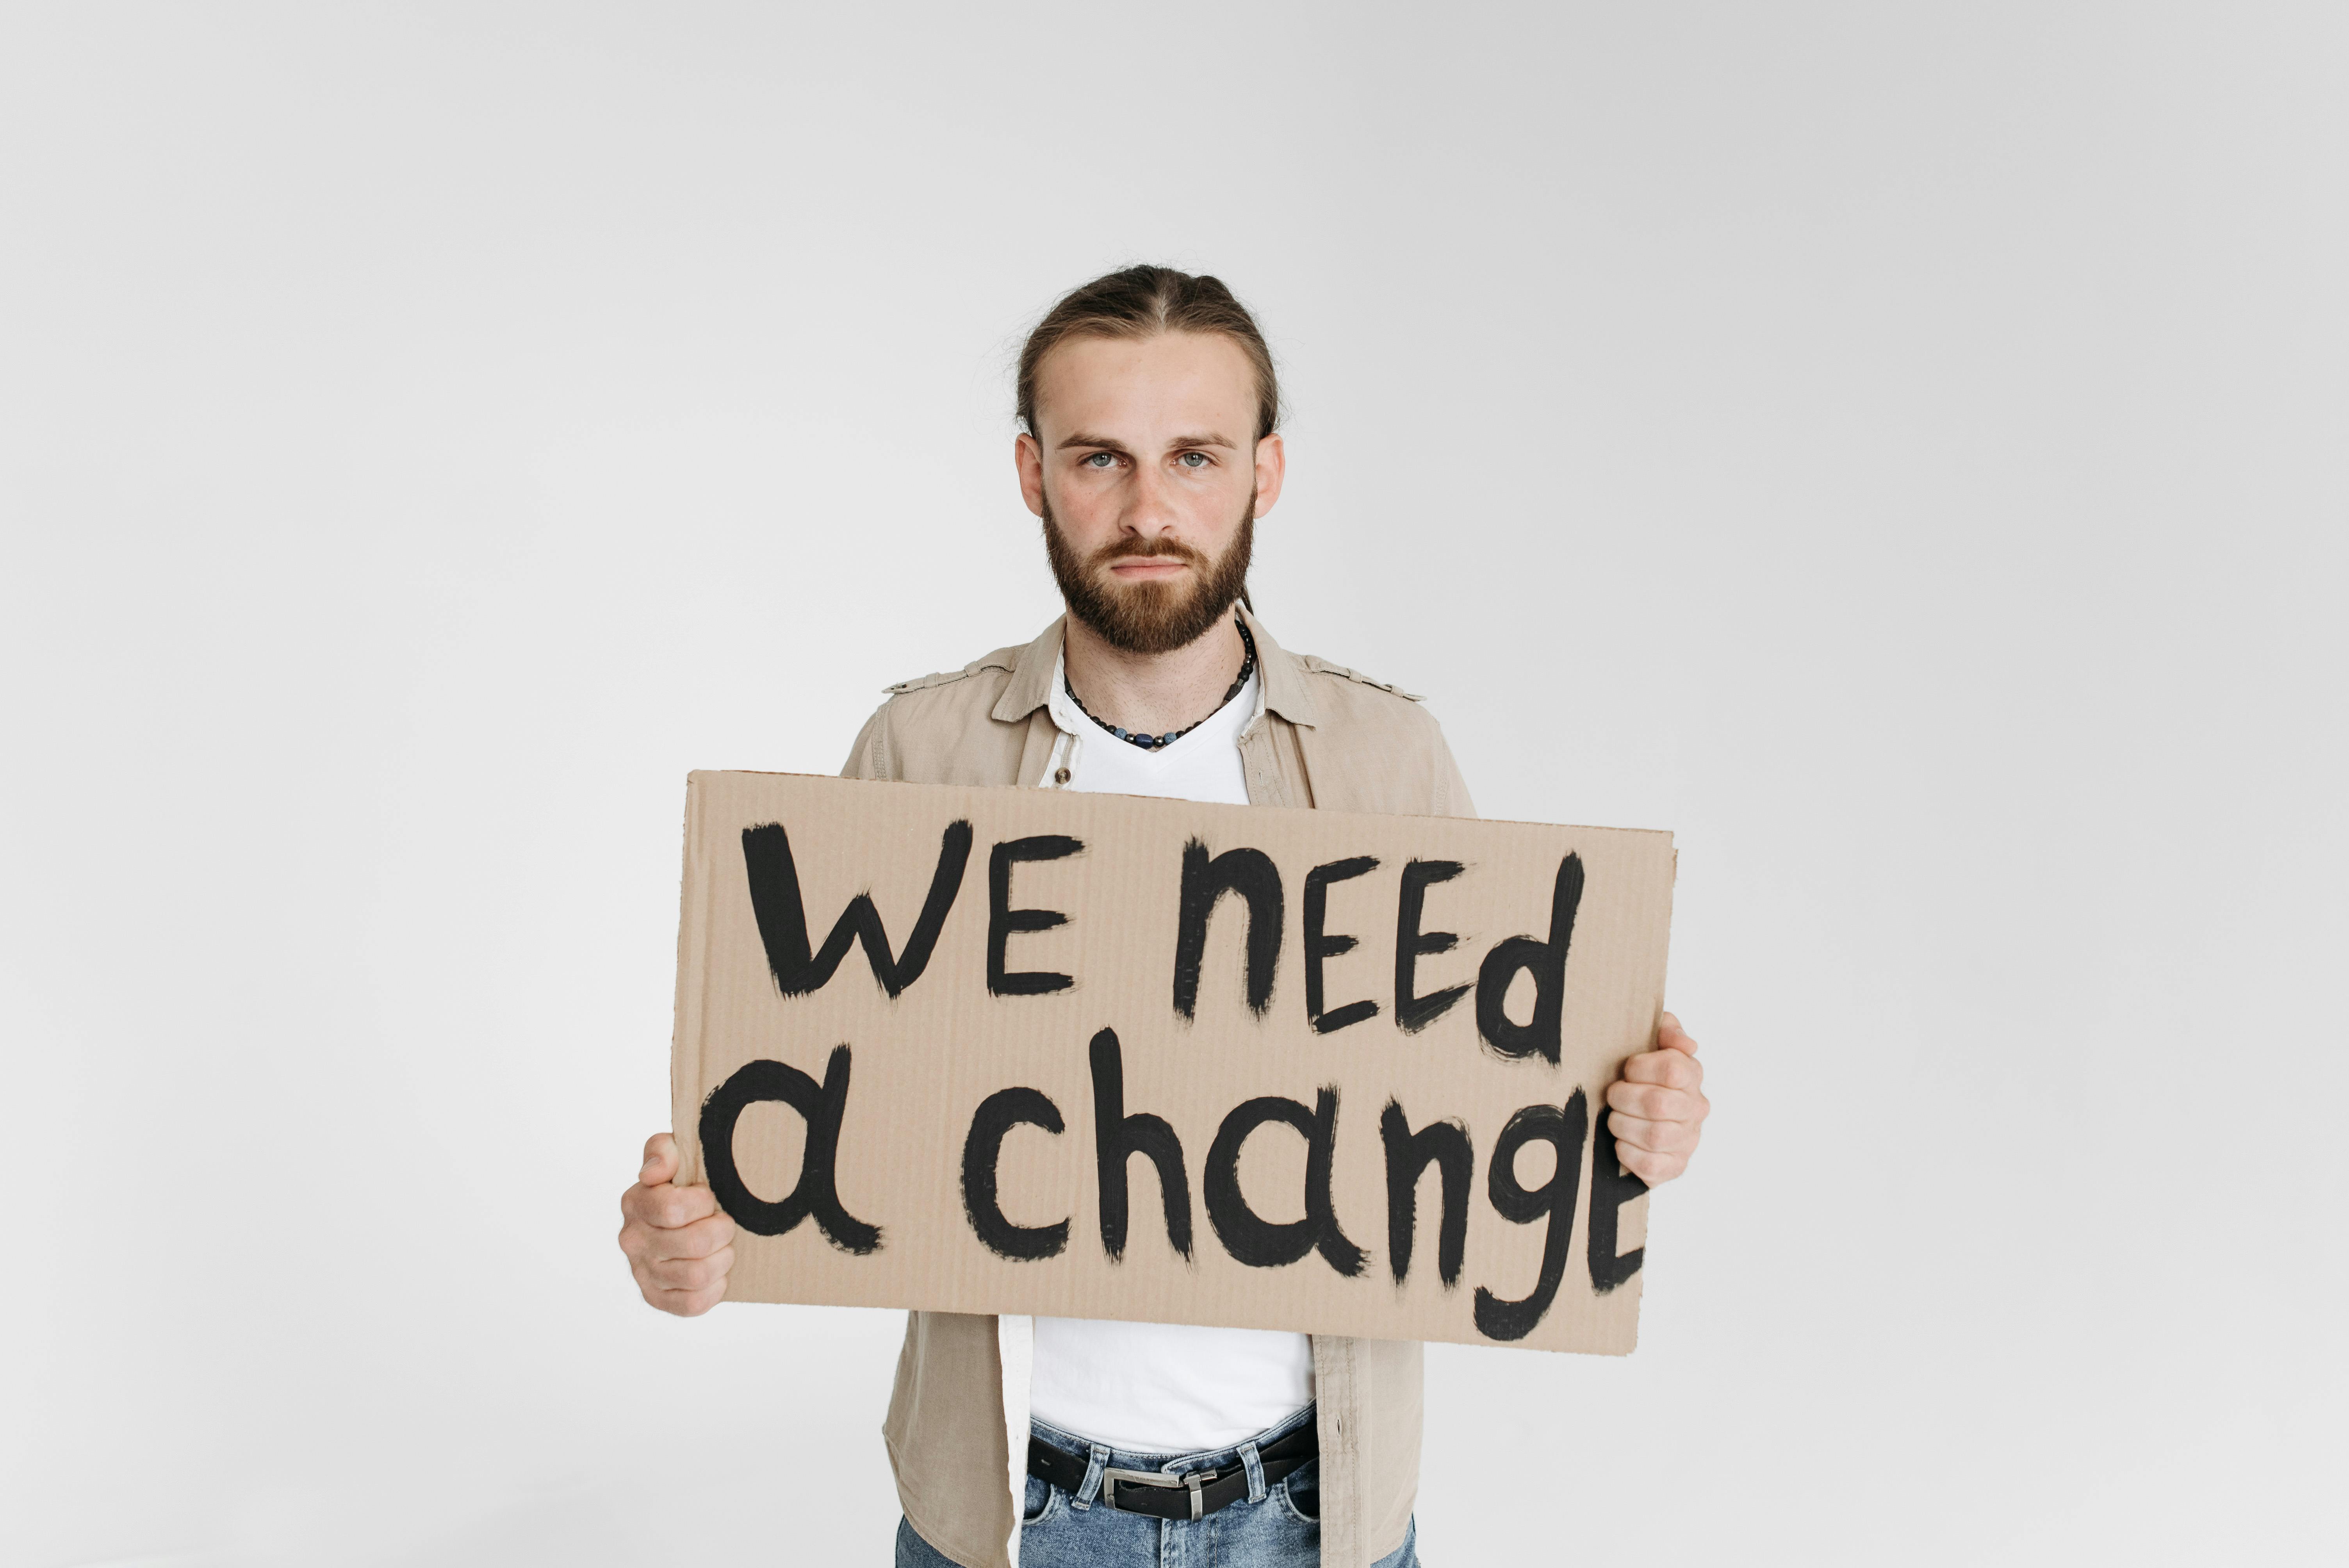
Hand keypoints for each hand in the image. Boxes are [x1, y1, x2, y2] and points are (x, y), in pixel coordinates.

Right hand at [618, 1132, 736, 1315]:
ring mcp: (642, 1272)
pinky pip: (692, 1304)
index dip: (703, 1203)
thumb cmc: (682, 1182)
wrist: (681, 1215)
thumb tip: (655, 1172)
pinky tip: (717, 1273)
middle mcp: (632, 1240)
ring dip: (722, 1259)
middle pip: (693, 1244)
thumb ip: (662, 1149)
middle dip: (721, 1231)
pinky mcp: (655, 1298)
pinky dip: (714, 1288)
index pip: (673, 1209)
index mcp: (634, 1203)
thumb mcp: (673, 1152)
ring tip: (723, 1247)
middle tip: (725, 1223)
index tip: (710, 1198)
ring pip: (696, 1275)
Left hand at [1603, 1012, 1709, 1185]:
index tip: (1627, 1070)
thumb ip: (1666, 1029)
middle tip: (1612, 1095)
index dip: (1639, 1068)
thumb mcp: (1651, 1041)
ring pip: (1653, 1136)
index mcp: (1692, 1075)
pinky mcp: (1675, 1167)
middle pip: (1657, 1104)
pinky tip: (1621, 1142)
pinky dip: (1627, 1153)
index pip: (1672, 1069)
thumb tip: (1686, 1044)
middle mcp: (1695, 1109)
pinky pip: (1650, 1166)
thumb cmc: (1642, 1075)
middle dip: (1623, 1098)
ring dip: (1622, 1125)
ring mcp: (1688, 1140)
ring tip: (1615, 1118)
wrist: (1639, 1117)